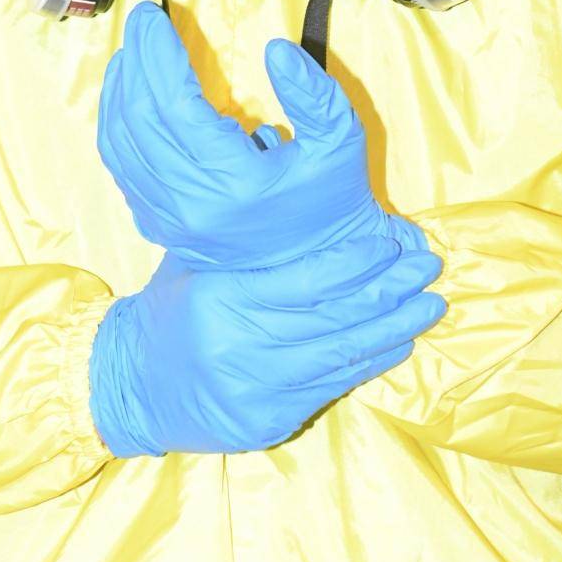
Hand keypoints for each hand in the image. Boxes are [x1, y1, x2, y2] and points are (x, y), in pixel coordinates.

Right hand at [92, 212, 444, 456]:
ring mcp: (256, 387)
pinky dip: (371, 363)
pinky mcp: (268, 420)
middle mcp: (239, 345)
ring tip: (431, 304)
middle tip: (427, 266)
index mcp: (220, 300)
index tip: (390, 242)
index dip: (353, 263)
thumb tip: (273, 142)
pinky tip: (398, 342)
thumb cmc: (170, 314)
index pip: (303, 281)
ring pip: (342, 354)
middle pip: (332, 317)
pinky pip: (333, 387)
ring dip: (394, 328)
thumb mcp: (193, 265)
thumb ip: (243, 229)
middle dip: (389, 290)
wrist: (129, 385)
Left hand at [97, 3, 393, 269]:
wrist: (316, 262)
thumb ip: (314, 93)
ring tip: (131, 50)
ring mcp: (168, 219)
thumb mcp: (341, 141)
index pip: (176, 106)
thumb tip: (274, 47)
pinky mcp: (157, 224)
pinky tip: (127, 93)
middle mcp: (191, 204)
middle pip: (140, 118)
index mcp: (235, 183)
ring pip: (119, 143)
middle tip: (141, 20)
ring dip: (118, 90)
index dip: (159, 55)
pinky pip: (121, 166)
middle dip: (135, 60)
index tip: (154, 15)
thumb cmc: (330, 197)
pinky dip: (116, 124)